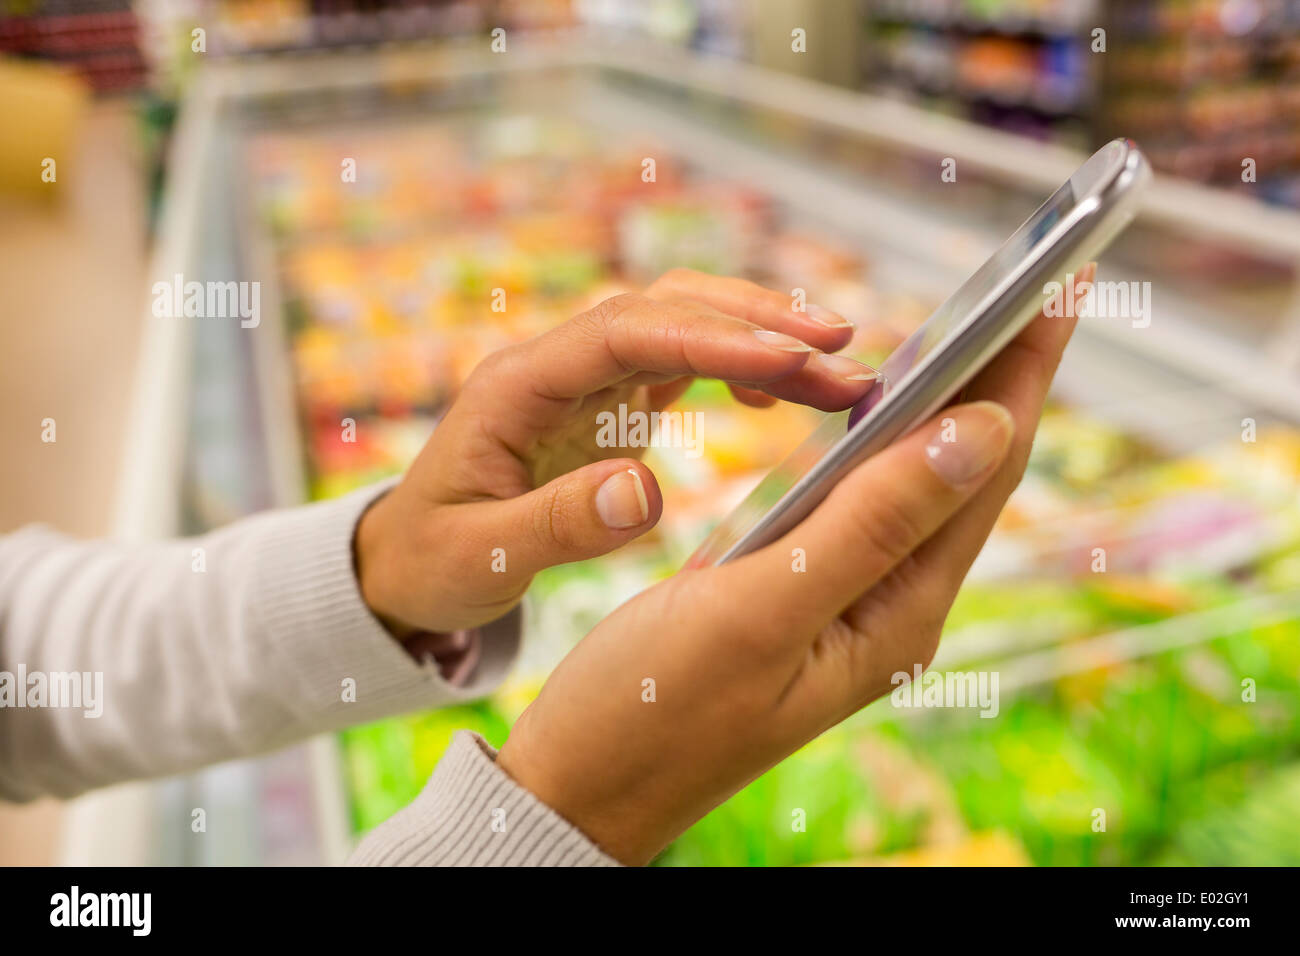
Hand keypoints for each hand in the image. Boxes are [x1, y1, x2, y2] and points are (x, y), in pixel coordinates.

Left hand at [355, 269, 877, 634]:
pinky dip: (735, 368)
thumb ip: (557, 525)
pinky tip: (781, 397)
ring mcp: (582, 378)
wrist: (407, 564)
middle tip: (844, 354)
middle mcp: (555, 365)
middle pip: (667, 311)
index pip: (624, 331)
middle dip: (757, 323)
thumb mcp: (481, 558)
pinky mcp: (604, 402)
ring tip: (838, 370)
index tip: (787, 358)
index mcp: (518, 386)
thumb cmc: (434, 561)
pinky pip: (680, 363)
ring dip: (759, 337)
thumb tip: (644, 494)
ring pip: (683, 326)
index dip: (710, 337)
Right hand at [496, 264, 1095, 863]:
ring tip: (980, 320)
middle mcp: (889, 603)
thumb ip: (871, 525)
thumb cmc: (654, 710)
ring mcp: (845, 597)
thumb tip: (980, 428)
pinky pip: (861, 498)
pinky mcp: (799, 588)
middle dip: (1003, 369)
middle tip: (1038, 278)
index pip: (984, 467)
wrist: (584, 783)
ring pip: (915, 479)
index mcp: (897, 611)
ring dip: (948, 396)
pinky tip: (879, 402)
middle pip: (964, 468)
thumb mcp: (763, 612)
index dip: (1022, 369)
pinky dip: (878, 435)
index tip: (1060, 280)